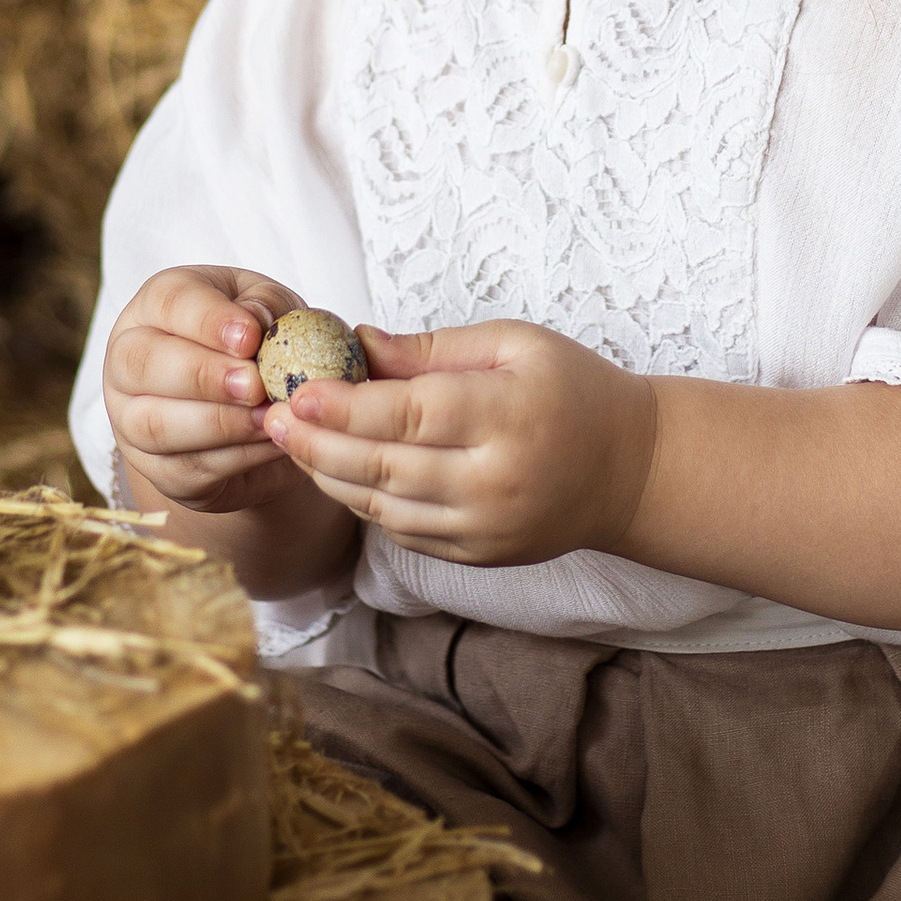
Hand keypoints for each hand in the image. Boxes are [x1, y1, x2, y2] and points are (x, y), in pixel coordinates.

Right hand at [103, 265, 314, 517]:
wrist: (258, 409)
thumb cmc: (258, 341)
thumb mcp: (271, 309)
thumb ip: (266, 306)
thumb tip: (255, 319)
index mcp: (156, 304)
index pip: (168, 302)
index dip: (207, 320)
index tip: (249, 338)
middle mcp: (129, 358)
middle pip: (142, 364)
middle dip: (202, 375)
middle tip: (254, 384)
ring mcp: (130, 417)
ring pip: (155, 424)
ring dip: (218, 424)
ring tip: (268, 418)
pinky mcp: (155, 468)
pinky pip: (184, 469)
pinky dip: (234, 458)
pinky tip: (269, 443)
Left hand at [268, 319, 659, 566]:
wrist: (630, 472)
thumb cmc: (573, 391)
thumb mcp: (514, 345)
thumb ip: (432, 349)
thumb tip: (356, 343)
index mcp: (508, 418)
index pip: (410, 416)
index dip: (346, 407)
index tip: (297, 390)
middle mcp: (494, 483)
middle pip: (384, 467)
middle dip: (317, 444)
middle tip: (271, 415)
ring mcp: (484, 529)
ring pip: (383, 507)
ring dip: (328, 476)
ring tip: (290, 441)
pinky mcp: (476, 557)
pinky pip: (401, 533)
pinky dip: (363, 503)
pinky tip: (337, 471)